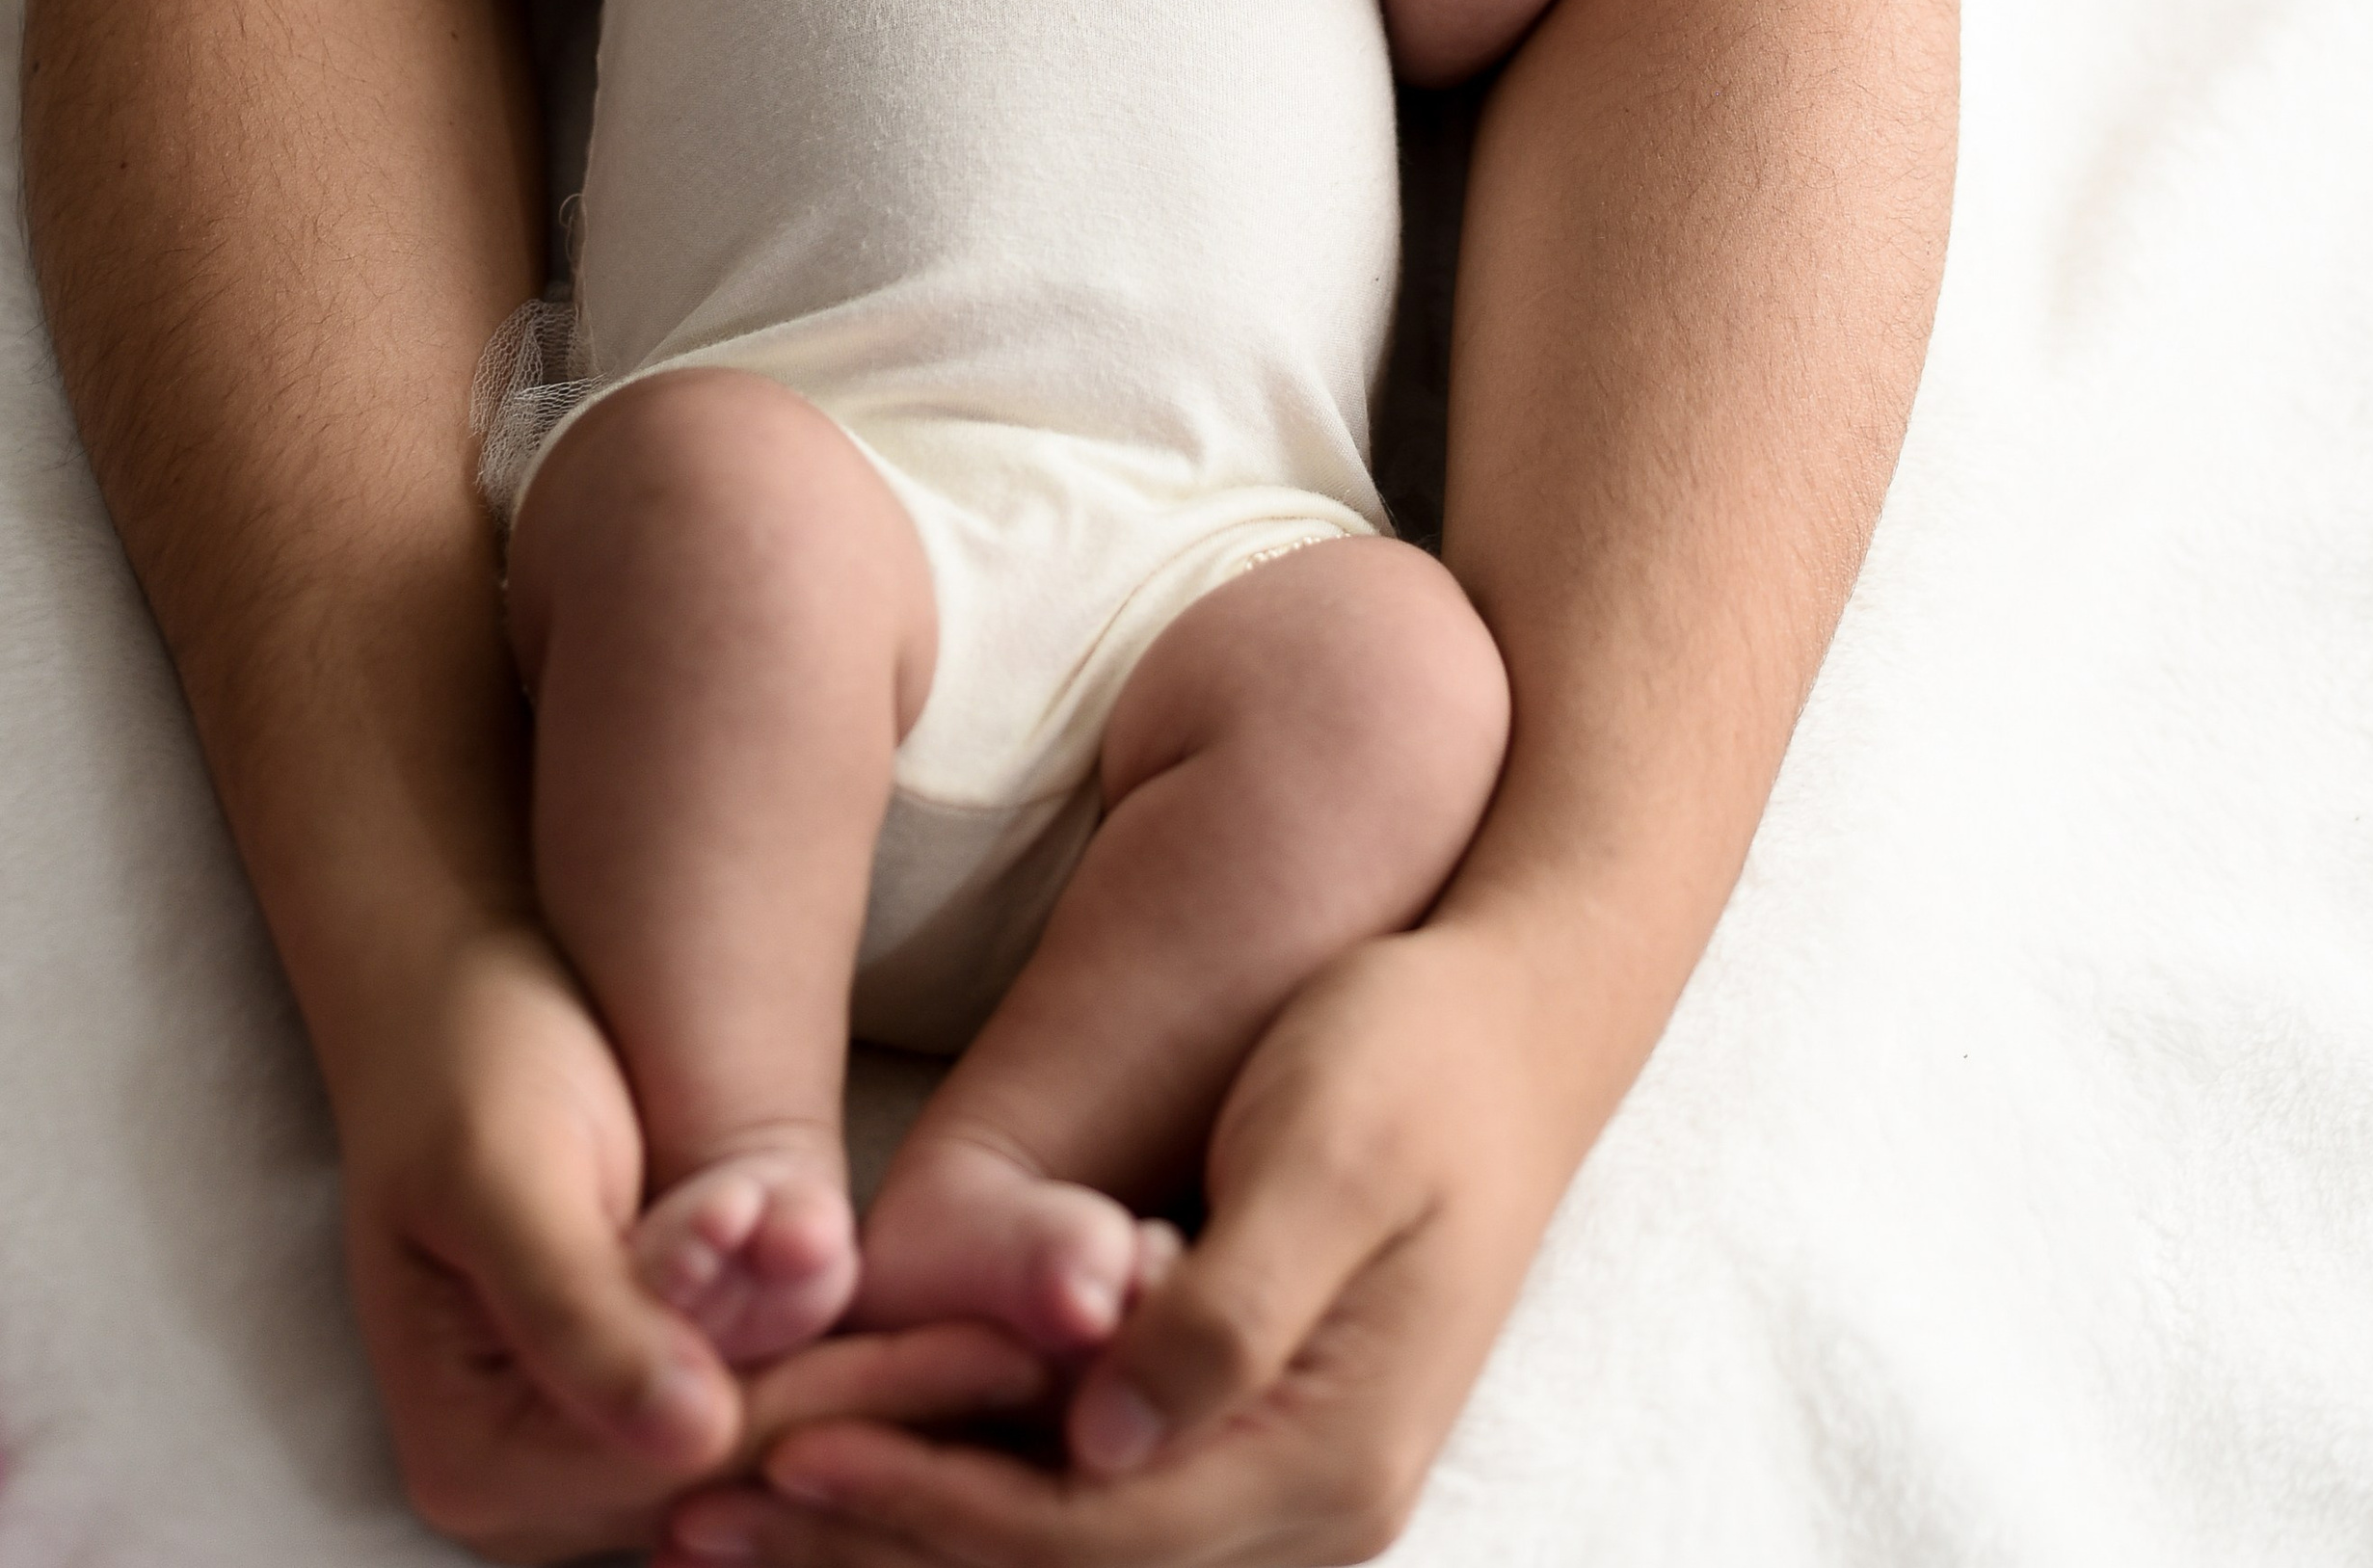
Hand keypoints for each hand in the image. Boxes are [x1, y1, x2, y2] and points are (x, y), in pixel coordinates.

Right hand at [337, 920, 1062, 1564]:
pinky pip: (790, 1397)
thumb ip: (583, 1311)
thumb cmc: (470, 1060)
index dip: (859, 1402)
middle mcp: (546, 1489)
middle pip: (766, 1463)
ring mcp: (610, 1449)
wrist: (452, 994)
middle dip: (914, 1403)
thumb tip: (691, 1438)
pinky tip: (1000, 1321)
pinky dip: (888, 1359)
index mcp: (487, 1455)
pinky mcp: (665, 1391)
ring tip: (1061, 1337)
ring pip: (793, 1443)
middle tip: (1071, 1341)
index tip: (1006, 1345)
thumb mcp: (505, 1172)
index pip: (710, 1451)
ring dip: (922, 1392)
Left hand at [653, 927, 1586, 1567]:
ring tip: (737, 1507)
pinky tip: (861, 1455)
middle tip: (702, 1509)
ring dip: (903, 1532)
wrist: (1514, 1015)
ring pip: (1063, 1552)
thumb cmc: (1413, 1056)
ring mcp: (1284, 1484)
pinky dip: (968, 1490)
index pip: (1091, 1528)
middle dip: (878, 1541)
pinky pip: (1090, 1501)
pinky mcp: (1252, 1435)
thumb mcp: (1331, 1151)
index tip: (789, 1449)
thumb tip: (1109, 1437)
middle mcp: (1310, 1507)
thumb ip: (1229, 1309)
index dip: (930, 1500)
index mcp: (1332, 1457)